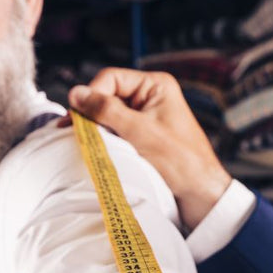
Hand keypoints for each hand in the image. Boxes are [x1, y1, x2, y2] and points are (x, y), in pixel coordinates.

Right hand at [67, 68, 231, 228]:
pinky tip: (97, 148)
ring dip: (97, 128)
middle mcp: (150, 97)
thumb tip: (76, 94)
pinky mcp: (142, 136)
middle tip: (72, 130)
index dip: (92, 95)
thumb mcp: (139, 132)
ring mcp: (146, 117)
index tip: (76, 115)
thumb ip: (106, 111)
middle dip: (91, 113)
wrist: (200, 193)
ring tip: (83, 141)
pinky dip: (105, 139)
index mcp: (156, 86)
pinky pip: (116, 131)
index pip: (110, 78)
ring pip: (109, 115)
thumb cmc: (181, 161)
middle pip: (107, 96)